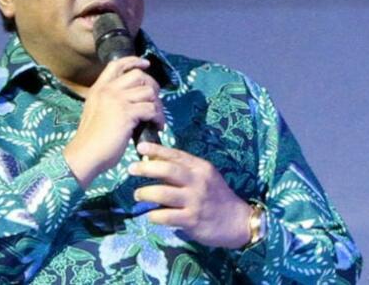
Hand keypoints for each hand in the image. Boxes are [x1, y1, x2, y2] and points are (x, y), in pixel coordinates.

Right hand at [63, 57, 164, 188]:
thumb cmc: (91, 139)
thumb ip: (108, 102)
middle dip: (151, 85)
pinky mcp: (127, 114)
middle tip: (155, 101)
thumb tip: (131, 100)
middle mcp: (107, 90)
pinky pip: (151, 109)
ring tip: (157, 117)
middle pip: (138, 75)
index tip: (145, 64)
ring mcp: (117, 101)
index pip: (116, 64)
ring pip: (148, 91)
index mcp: (98, 89)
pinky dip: (158, 118)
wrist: (85, 154)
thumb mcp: (95, 111)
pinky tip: (157, 126)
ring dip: (158, 104)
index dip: (133, 61)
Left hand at [128, 142, 252, 248]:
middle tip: (131, 169)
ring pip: (163, 193)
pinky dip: (154, 215)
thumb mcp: (204, 177)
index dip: (156, 149)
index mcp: (200, 168)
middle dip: (146, 168)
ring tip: (137, 195)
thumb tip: (154, 160)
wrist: (238, 221)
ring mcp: (195, 201)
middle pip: (168, 170)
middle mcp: (198, 182)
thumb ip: (183, 169)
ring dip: (145, 193)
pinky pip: (166, 216)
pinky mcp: (192, 220)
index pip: (176, 155)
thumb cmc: (216, 196)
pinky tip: (150, 215)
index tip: (140, 147)